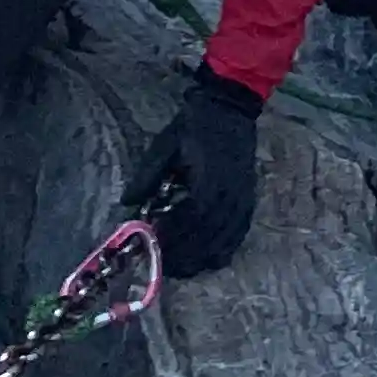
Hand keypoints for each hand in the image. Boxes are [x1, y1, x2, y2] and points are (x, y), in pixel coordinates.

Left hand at [122, 72, 263, 277]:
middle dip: (186, 255)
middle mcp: (229, 194)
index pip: (190, 220)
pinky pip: (240, 231)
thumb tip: (127, 204)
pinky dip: (226, 247)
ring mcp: (242, 197)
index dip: (173, 238)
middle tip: (166, 267)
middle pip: (209, 236)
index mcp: (208, 180)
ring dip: (205, 256)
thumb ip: (147, 175)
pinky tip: (213, 257)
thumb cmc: (193, 126)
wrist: (229, 108)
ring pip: (226, 238)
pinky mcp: (249, 197)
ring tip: (185, 268)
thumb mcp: (164, 145)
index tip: (155, 248)